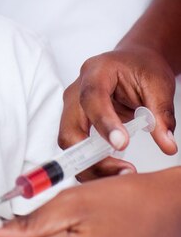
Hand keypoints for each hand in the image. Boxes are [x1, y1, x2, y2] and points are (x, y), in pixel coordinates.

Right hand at [59, 46, 176, 178]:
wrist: (132, 61)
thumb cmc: (141, 67)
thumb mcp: (158, 84)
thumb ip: (161, 113)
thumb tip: (167, 144)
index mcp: (96, 72)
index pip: (92, 97)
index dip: (104, 122)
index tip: (122, 144)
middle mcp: (77, 90)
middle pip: (71, 128)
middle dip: (91, 156)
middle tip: (124, 170)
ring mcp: (72, 108)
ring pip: (69, 143)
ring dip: (90, 165)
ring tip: (122, 174)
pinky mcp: (75, 123)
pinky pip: (76, 148)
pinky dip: (91, 165)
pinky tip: (114, 172)